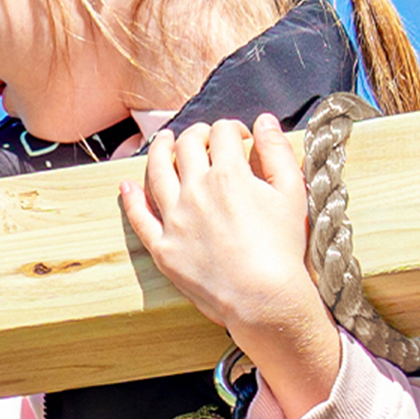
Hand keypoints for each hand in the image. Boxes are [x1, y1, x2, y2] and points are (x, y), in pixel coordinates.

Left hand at [120, 114, 340, 418]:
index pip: (223, 133)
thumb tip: (264, 120)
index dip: (232, 129)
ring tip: (164, 142)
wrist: (264, 298)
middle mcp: (196, 190)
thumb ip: (278, 151)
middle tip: (205, 139)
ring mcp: (175, 219)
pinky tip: (127, 185)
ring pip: (157, 172)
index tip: (239, 137)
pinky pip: (139, 218)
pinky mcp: (163, 247)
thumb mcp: (292, 193)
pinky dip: (131, 198)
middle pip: (187, 146)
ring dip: (160, 150)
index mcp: (229, 174)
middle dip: (198, 134)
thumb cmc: (282, 247)